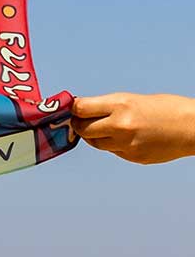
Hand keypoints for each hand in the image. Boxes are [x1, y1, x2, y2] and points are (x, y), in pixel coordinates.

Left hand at [71, 92, 194, 164]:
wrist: (193, 128)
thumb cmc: (166, 108)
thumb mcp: (134, 99)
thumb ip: (109, 107)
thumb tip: (85, 111)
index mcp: (120, 105)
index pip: (81, 108)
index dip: (74, 108)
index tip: (74, 108)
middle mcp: (120, 125)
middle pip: (83, 128)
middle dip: (79, 124)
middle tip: (80, 120)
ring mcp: (126, 144)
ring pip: (95, 143)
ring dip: (93, 136)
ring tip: (99, 129)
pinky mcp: (132, 157)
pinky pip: (112, 151)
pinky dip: (112, 144)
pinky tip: (122, 138)